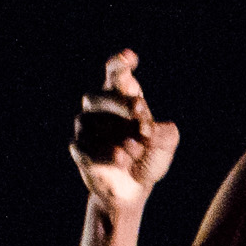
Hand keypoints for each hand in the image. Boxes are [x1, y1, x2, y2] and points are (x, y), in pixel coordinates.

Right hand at [68, 47, 178, 214]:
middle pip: (99, 95)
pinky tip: (121, 160)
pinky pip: (84, 147)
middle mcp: (99, 108)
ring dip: (116, 134)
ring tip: (136, 149)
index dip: (119, 64)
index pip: (115, 73)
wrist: (135, 188)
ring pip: (90, 121)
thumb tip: (151, 128)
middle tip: (141, 110)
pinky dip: (104, 153)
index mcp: (122, 96)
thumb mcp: (165, 144)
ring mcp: (86, 129)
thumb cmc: (149, 156)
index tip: (130, 58)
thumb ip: (165, 133)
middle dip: (120, 102)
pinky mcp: (80, 150)